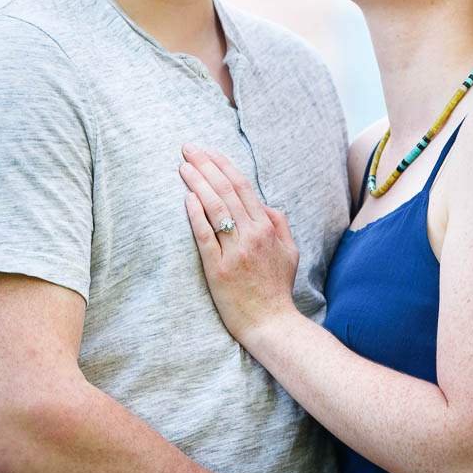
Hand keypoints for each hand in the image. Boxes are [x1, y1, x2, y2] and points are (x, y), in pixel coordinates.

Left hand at [180, 145, 300, 342]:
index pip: (242, 187)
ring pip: (215, 208)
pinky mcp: (219, 269)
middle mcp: (252, 235)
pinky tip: (187, 198)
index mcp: (267, 228)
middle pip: (226, 191)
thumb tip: (266, 205)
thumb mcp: (289, 252)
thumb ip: (279, 224)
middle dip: (205, 166)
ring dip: (198, 183)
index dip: (223, 165)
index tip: (207, 151)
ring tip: (182, 167)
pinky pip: (206, 236)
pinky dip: (196, 215)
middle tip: (187, 148)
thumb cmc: (277, 289)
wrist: (271, 324)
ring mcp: (235, 252)